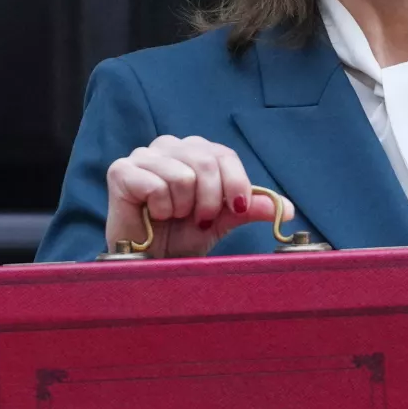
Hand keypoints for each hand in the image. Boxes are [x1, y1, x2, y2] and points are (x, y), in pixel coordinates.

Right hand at [105, 135, 294, 259]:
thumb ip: (249, 208)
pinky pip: (156, 185)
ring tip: (173, 217)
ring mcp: (144, 156)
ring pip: (183, 175)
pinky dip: (161, 208)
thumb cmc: (182, 236)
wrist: (149, 262)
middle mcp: (170, 146)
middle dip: (210, 200)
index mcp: (196, 152)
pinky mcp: (121, 170)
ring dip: (183, 207)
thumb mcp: (222, 222)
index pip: (225, 155)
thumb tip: (287, 209)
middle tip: (199, 220)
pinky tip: (153, 215)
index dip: (236, 183)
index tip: (237, 209)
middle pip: (206, 162)